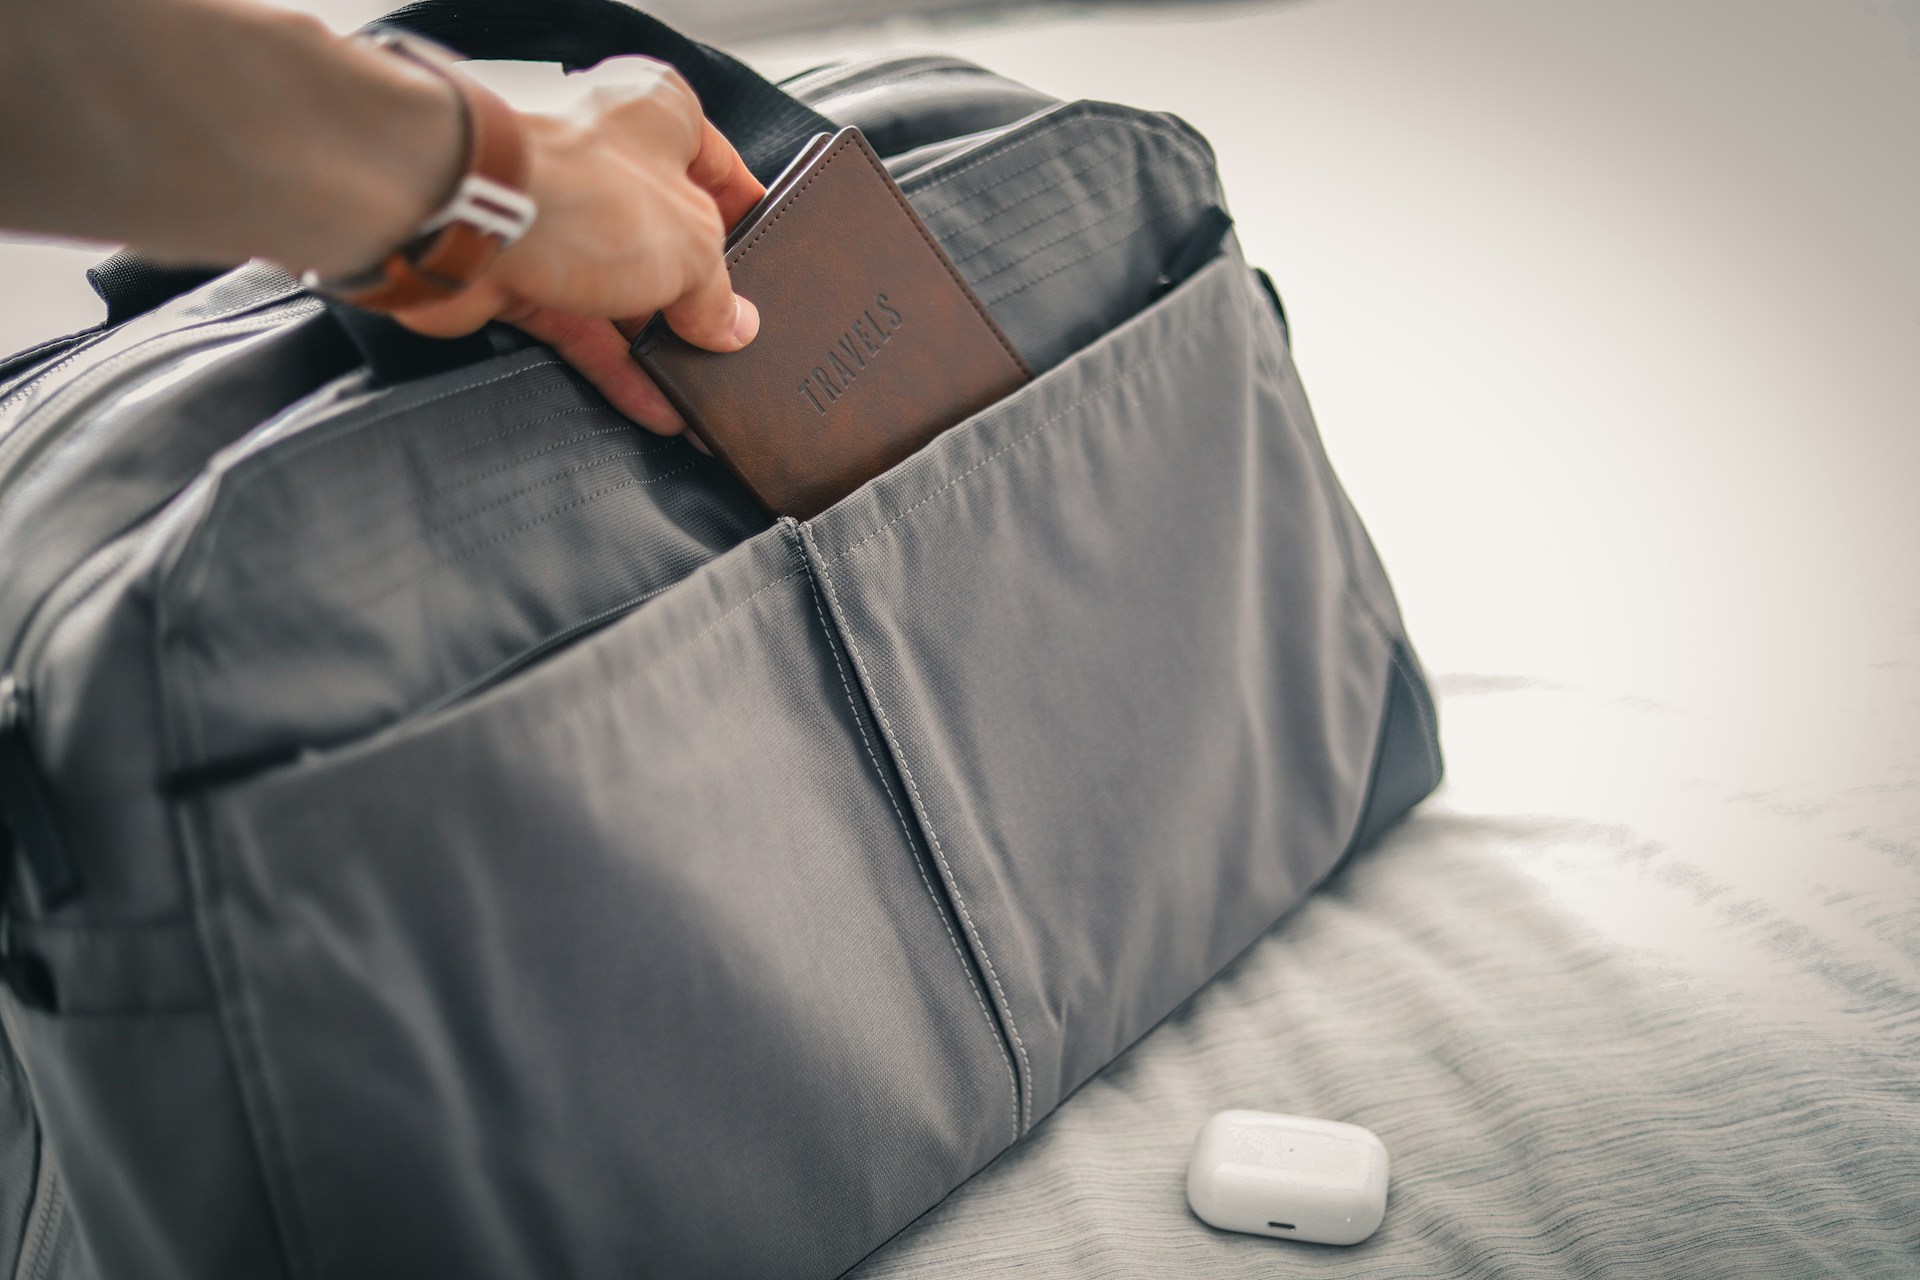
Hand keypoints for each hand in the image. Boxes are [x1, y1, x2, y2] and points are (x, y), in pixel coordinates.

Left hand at [385, 57, 763, 436]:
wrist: (465, 219)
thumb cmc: (581, 195)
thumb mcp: (691, 249)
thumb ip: (718, 293)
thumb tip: (733, 325)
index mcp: (658, 117)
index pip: (720, 166)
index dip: (747, 219)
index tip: (769, 266)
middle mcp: (607, 158)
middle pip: (671, 235)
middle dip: (701, 295)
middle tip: (736, 340)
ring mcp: (563, 217)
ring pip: (625, 289)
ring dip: (659, 344)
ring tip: (702, 390)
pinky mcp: (524, 271)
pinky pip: (584, 329)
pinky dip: (619, 370)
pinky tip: (656, 409)